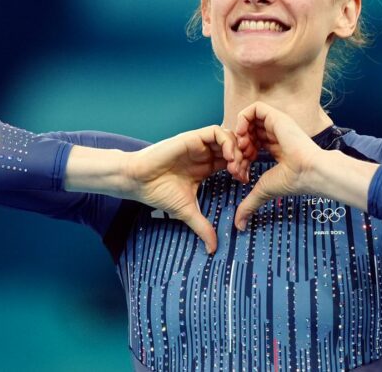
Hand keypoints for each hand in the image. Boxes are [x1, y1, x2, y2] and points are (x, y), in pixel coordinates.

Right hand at [125, 125, 245, 253]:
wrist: (138, 181)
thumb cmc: (158, 193)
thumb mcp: (186, 211)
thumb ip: (202, 227)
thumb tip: (213, 249)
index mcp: (205, 167)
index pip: (232, 162)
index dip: (242, 169)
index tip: (244, 182)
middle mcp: (204, 154)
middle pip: (234, 148)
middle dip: (243, 159)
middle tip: (242, 175)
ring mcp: (199, 145)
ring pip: (228, 137)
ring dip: (237, 149)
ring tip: (236, 167)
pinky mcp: (192, 137)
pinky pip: (216, 131)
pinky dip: (227, 141)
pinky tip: (228, 157)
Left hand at [233, 102, 324, 230]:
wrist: (309, 171)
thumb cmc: (292, 181)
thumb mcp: (263, 190)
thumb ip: (249, 204)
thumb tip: (238, 226)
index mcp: (275, 149)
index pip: (250, 145)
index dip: (240, 157)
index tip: (239, 171)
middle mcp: (275, 135)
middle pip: (247, 133)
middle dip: (237, 147)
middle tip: (237, 160)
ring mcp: (276, 124)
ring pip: (248, 120)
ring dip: (239, 133)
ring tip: (241, 148)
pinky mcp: (276, 116)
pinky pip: (254, 108)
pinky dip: (243, 119)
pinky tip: (242, 135)